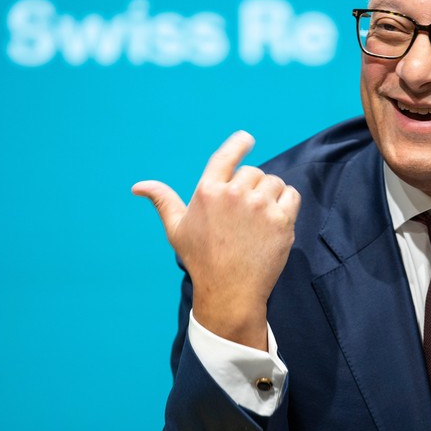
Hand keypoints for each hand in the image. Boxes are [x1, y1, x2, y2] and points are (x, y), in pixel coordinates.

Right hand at [132, 131, 300, 349]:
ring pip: (274, 183)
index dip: (239, 143)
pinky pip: (291, 195)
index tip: (247, 139)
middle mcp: (234, 194)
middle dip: (252, 187)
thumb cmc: (201, 260)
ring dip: (270, 195)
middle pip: (253, 172)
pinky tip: (275, 220)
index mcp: (208, 191)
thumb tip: (138, 186)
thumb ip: (163, 201)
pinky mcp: (282, 220)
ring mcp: (259, 206)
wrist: (229, 291)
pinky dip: (287, 204)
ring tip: (259, 220)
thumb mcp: (176, 229)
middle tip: (246, 213)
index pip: (226, 156)